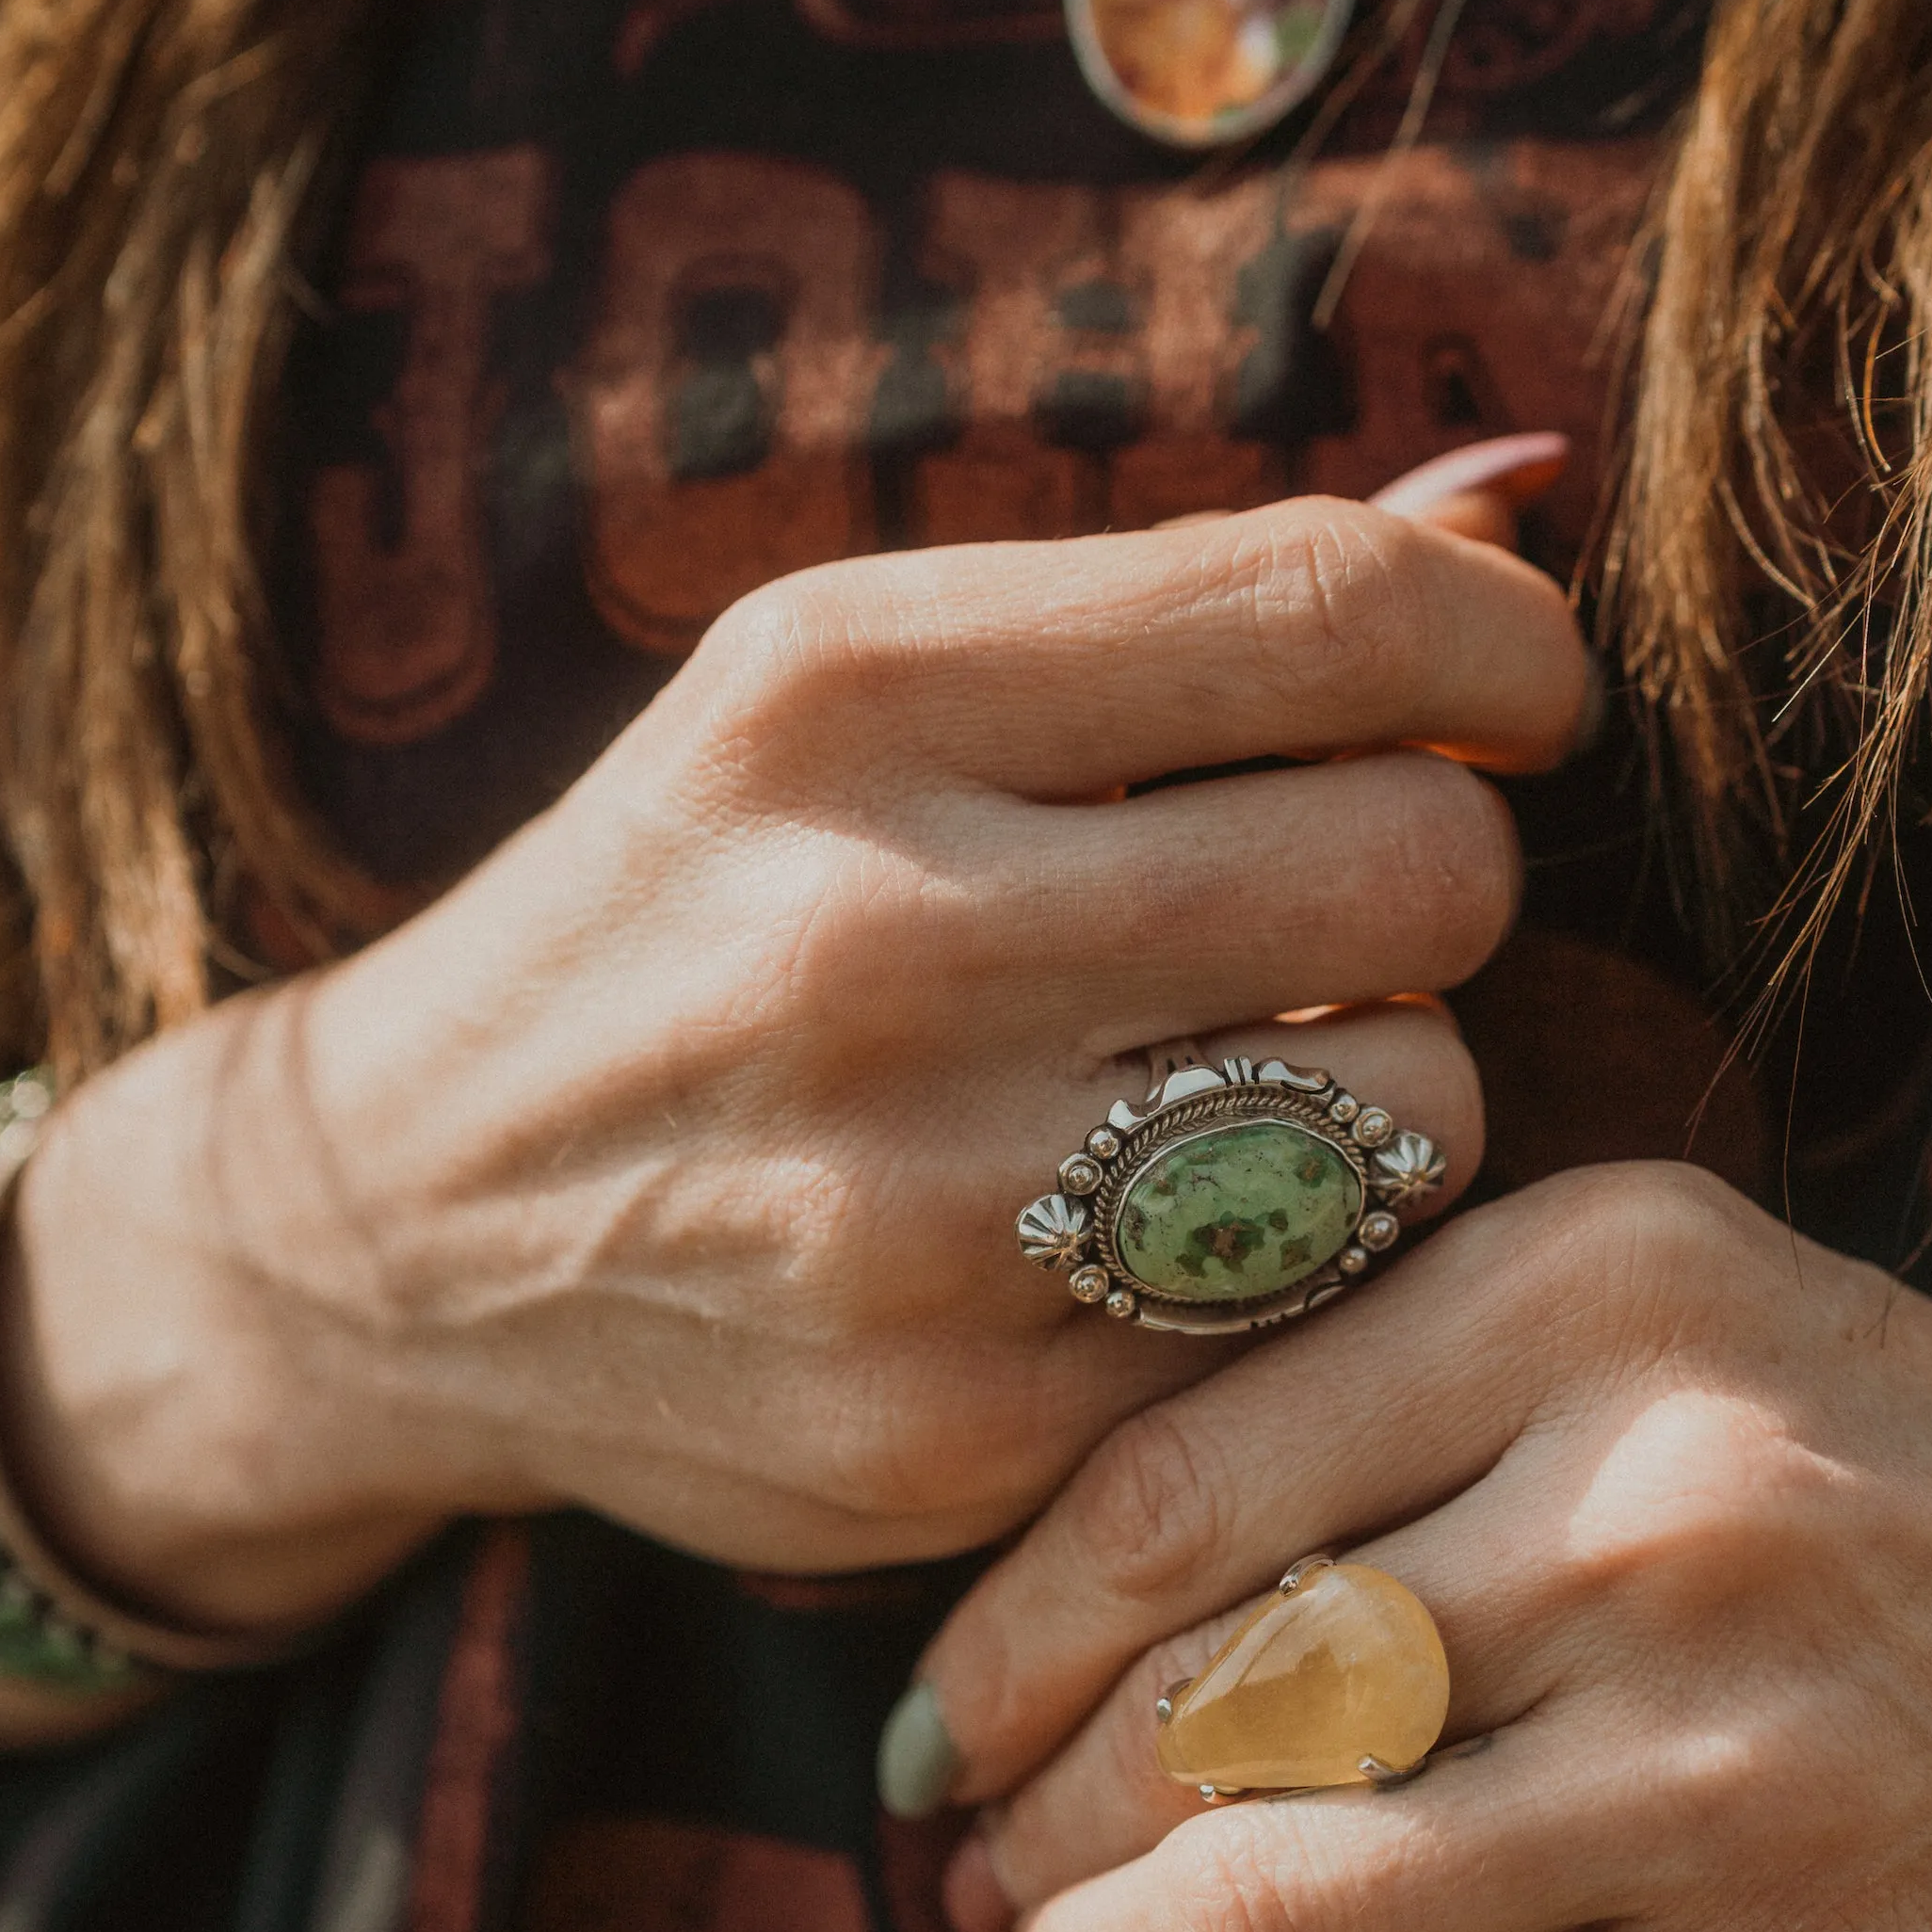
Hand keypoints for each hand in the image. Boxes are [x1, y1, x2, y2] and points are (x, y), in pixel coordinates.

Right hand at [0, 493, 1584, 1645]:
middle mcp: (873, 940)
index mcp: (846, 691)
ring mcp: (919, 1210)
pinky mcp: (967, 1428)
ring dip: (1388, 1089)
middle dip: (1437, 874)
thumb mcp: (844, 683)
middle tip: (1340, 909)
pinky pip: (1316, 1315)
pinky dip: (1292, 1269)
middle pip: (1428, 868)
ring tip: (1238, 1077)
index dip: (1510, 651)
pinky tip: (1160, 1236)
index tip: (1513, 698)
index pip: (1344, 612)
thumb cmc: (694, 908)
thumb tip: (1528, 503)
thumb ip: (1184, 598)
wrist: (403, 1233)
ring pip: (1422, 1113)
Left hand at [914, 1165, 1931, 1931]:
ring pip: (1272, 1920)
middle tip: (977, 1879)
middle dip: (1025, 1835)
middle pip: (1191, 1712)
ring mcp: (1727, 1774)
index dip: (990, 1646)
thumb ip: (1386, 1406)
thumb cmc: (1885, 1466)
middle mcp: (1652, 1512)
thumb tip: (1053, 1625)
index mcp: (1595, 1291)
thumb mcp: (1652, 1318)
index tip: (930, 1726)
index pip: (1164, 1490)